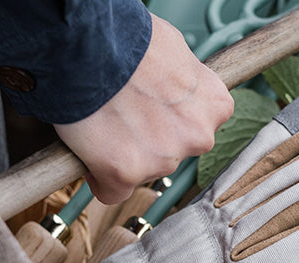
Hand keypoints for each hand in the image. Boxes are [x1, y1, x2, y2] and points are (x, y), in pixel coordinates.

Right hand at [54, 14, 233, 203]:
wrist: (84, 41)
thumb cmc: (123, 36)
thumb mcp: (174, 51)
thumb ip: (183, 85)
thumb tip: (172, 92)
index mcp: (214, 106)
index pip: (196, 128)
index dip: (169, 119)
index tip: (151, 111)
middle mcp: (197, 137)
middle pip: (170, 152)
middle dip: (149, 140)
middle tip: (122, 113)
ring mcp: (164, 159)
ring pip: (143, 170)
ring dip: (124, 156)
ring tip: (101, 120)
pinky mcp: (126, 174)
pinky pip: (112, 191)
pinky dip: (100, 177)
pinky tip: (89, 153)